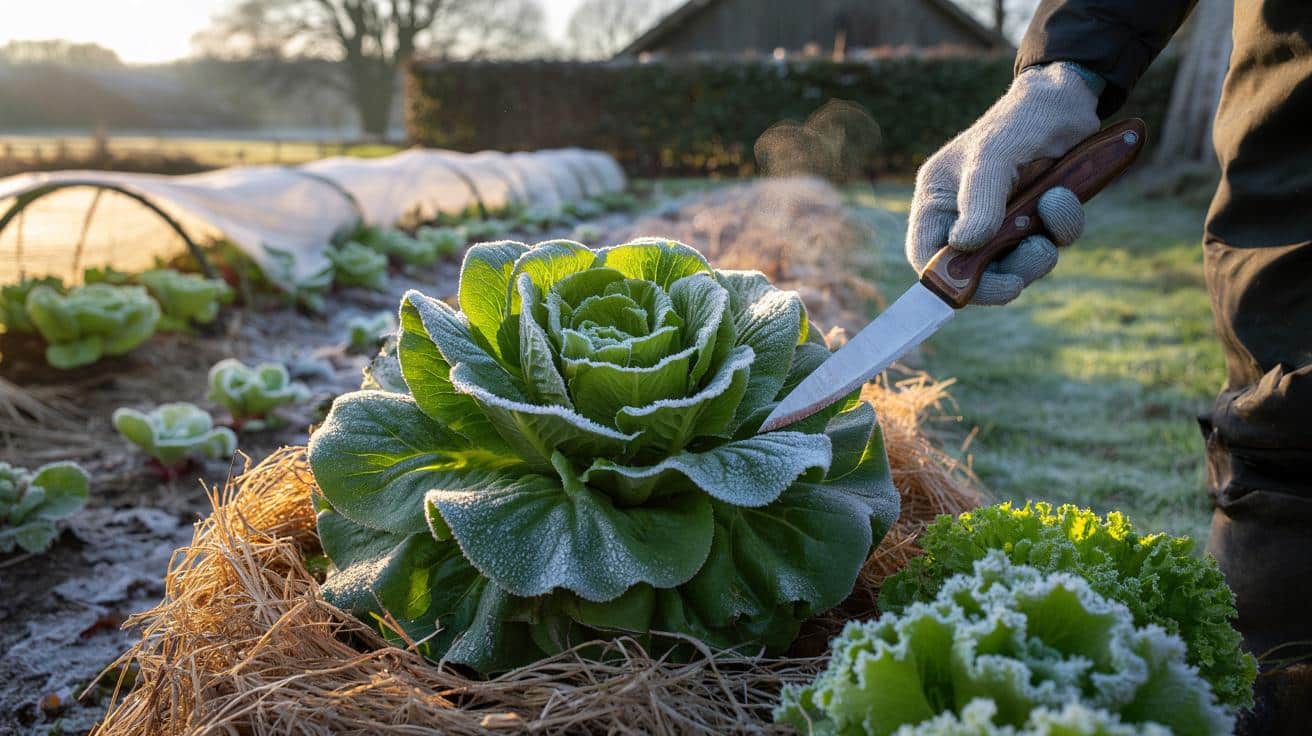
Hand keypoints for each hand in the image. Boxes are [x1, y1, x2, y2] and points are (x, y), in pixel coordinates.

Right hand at [907, 63, 1100, 304]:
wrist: (1067, 102)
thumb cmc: (1018, 121)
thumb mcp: (994, 157)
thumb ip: (980, 202)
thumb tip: (965, 246)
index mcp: (938, 201)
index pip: (925, 255)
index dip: (948, 280)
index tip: (979, 287)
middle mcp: (963, 217)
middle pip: (974, 271)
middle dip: (1007, 270)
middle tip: (1033, 260)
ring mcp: (1000, 221)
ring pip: (1015, 263)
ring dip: (1040, 248)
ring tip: (1056, 205)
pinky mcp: (1034, 220)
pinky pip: (1047, 243)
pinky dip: (1062, 226)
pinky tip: (1065, 195)